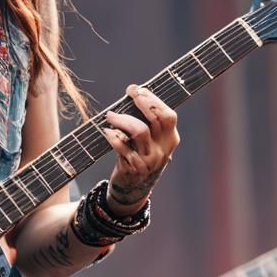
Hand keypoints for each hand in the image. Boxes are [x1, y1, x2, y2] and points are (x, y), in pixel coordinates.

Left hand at [103, 84, 178, 215]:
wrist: (133, 187)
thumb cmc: (139, 155)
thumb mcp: (150, 141)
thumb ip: (147, 121)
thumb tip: (134, 91)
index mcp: (170, 139)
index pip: (168, 115)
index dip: (153, 100)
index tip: (138, 89)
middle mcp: (163, 149)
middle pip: (157, 119)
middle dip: (143, 102)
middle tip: (130, 93)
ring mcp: (150, 160)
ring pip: (139, 131)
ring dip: (123, 119)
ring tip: (110, 116)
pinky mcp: (135, 168)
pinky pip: (123, 148)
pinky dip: (113, 137)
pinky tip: (106, 132)